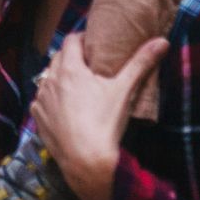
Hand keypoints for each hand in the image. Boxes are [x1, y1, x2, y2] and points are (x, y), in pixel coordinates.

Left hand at [30, 32, 168, 199]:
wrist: (86, 160)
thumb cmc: (105, 122)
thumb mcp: (124, 90)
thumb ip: (141, 63)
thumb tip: (162, 41)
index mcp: (69, 68)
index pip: (71, 40)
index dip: (82, 39)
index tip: (93, 43)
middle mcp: (50, 79)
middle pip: (58, 57)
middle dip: (71, 57)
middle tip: (88, 64)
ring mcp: (41, 98)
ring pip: (48, 78)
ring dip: (59, 77)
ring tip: (76, 85)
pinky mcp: (37, 116)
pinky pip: (42, 100)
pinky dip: (51, 99)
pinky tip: (63, 106)